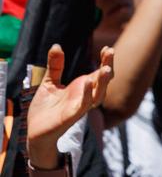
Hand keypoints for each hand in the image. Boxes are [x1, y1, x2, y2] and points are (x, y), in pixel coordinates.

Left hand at [27, 45, 113, 166]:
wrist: (36, 131)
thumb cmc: (46, 109)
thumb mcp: (49, 82)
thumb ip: (56, 66)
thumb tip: (57, 45)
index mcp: (82, 88)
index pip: (98, 73)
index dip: (104, 61)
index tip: (107, 48)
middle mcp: (85, 97)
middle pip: (102, 82)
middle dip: (108, 67)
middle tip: (110, 51)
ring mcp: (80, 107)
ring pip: (97, 95)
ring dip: (102, 82)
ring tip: (105, 69)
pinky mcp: (71, 116)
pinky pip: (83, 106)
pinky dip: (86, 96)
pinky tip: (86, 84)